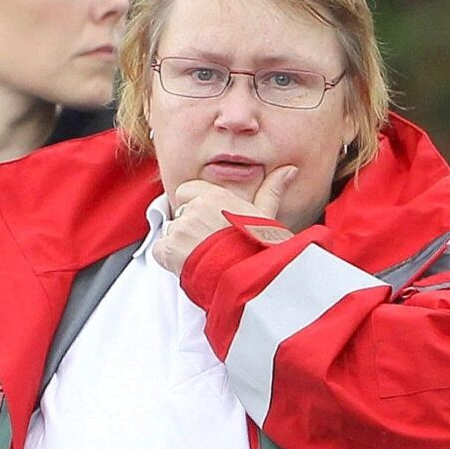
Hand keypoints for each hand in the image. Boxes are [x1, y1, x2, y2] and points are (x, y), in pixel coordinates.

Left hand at [152, 167, 295, 274]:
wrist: (252, 278)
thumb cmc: (262, 249)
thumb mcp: (266, 216)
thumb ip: (271, 191)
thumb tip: (288, 170)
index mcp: (215, 197)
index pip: (186, 192)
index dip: (194, 207)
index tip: (208, 223)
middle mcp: (195, 209)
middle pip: (181, 216)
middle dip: (192, 231)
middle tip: (213, 246)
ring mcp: (180, 229)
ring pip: (172, 234)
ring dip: (183, 246)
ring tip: (207, 258)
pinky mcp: (168, 250)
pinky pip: (161, 251)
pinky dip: (171, 260)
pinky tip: (193, 265)